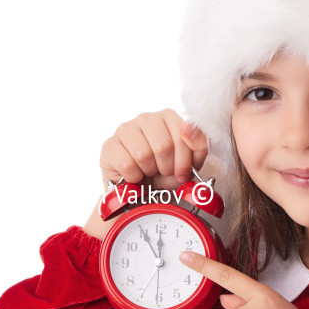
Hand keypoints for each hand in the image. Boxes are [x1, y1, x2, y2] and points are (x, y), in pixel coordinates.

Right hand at [83, 110, 208, 239]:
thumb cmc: (165, 174)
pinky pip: (126, 164)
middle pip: (163, 145)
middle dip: (166, 167)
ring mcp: (125, 129)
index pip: (184, 135)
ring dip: (149, 171)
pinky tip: (134, 175)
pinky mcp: (109, 145)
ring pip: (143, 154)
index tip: (181, 173)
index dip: (184, 161)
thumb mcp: (190, 163)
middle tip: (162, 172)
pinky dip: (134, 177)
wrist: (140, 191)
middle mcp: (146, 118)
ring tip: (148, 171)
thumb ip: (199, 145)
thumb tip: (189, 128)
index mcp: (168, 117)